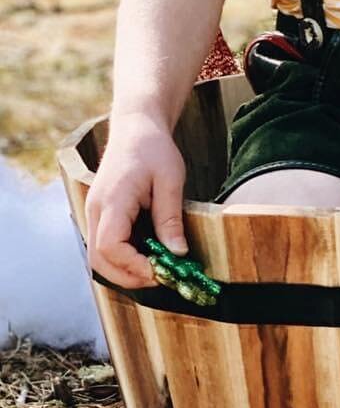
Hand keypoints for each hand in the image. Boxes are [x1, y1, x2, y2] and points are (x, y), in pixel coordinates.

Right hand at [85, 117, 188, 289]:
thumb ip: (170, 218)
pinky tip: (146, 256)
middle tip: (160, 279)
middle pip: (98, 259)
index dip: (132, 265)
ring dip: (124, 270)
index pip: (109, 246)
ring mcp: (94, 213)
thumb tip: (177, 253)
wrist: (135, 128)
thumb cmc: (154, 149)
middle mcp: (96, 209)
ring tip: (156, 270)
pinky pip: (104, 246)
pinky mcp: (100, 215)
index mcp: (112, 199)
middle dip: (127, 276)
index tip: (159, 271)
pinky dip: (122, 258)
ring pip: (98, 256)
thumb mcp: (170, 180)